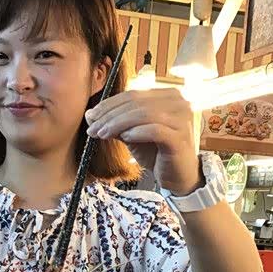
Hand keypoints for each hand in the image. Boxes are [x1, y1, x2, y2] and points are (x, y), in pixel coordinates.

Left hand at [86, 88, 201, 194]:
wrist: (178, 177)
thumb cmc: (157, 153)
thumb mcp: (133, 134)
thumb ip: (116, 122)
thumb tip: (90, 114)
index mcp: (168, 95)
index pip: (133, 94)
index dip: (109, 104)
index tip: (91, 116)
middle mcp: (178, 102)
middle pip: (136, 103)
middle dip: (110, 115)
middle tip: (92, 128)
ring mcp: (182, 119)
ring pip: (144, 114)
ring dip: (118, 124)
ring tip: (102, 134)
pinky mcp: (180, 137)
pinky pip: (154, 130)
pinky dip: (136, 133)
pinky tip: (124, 138)